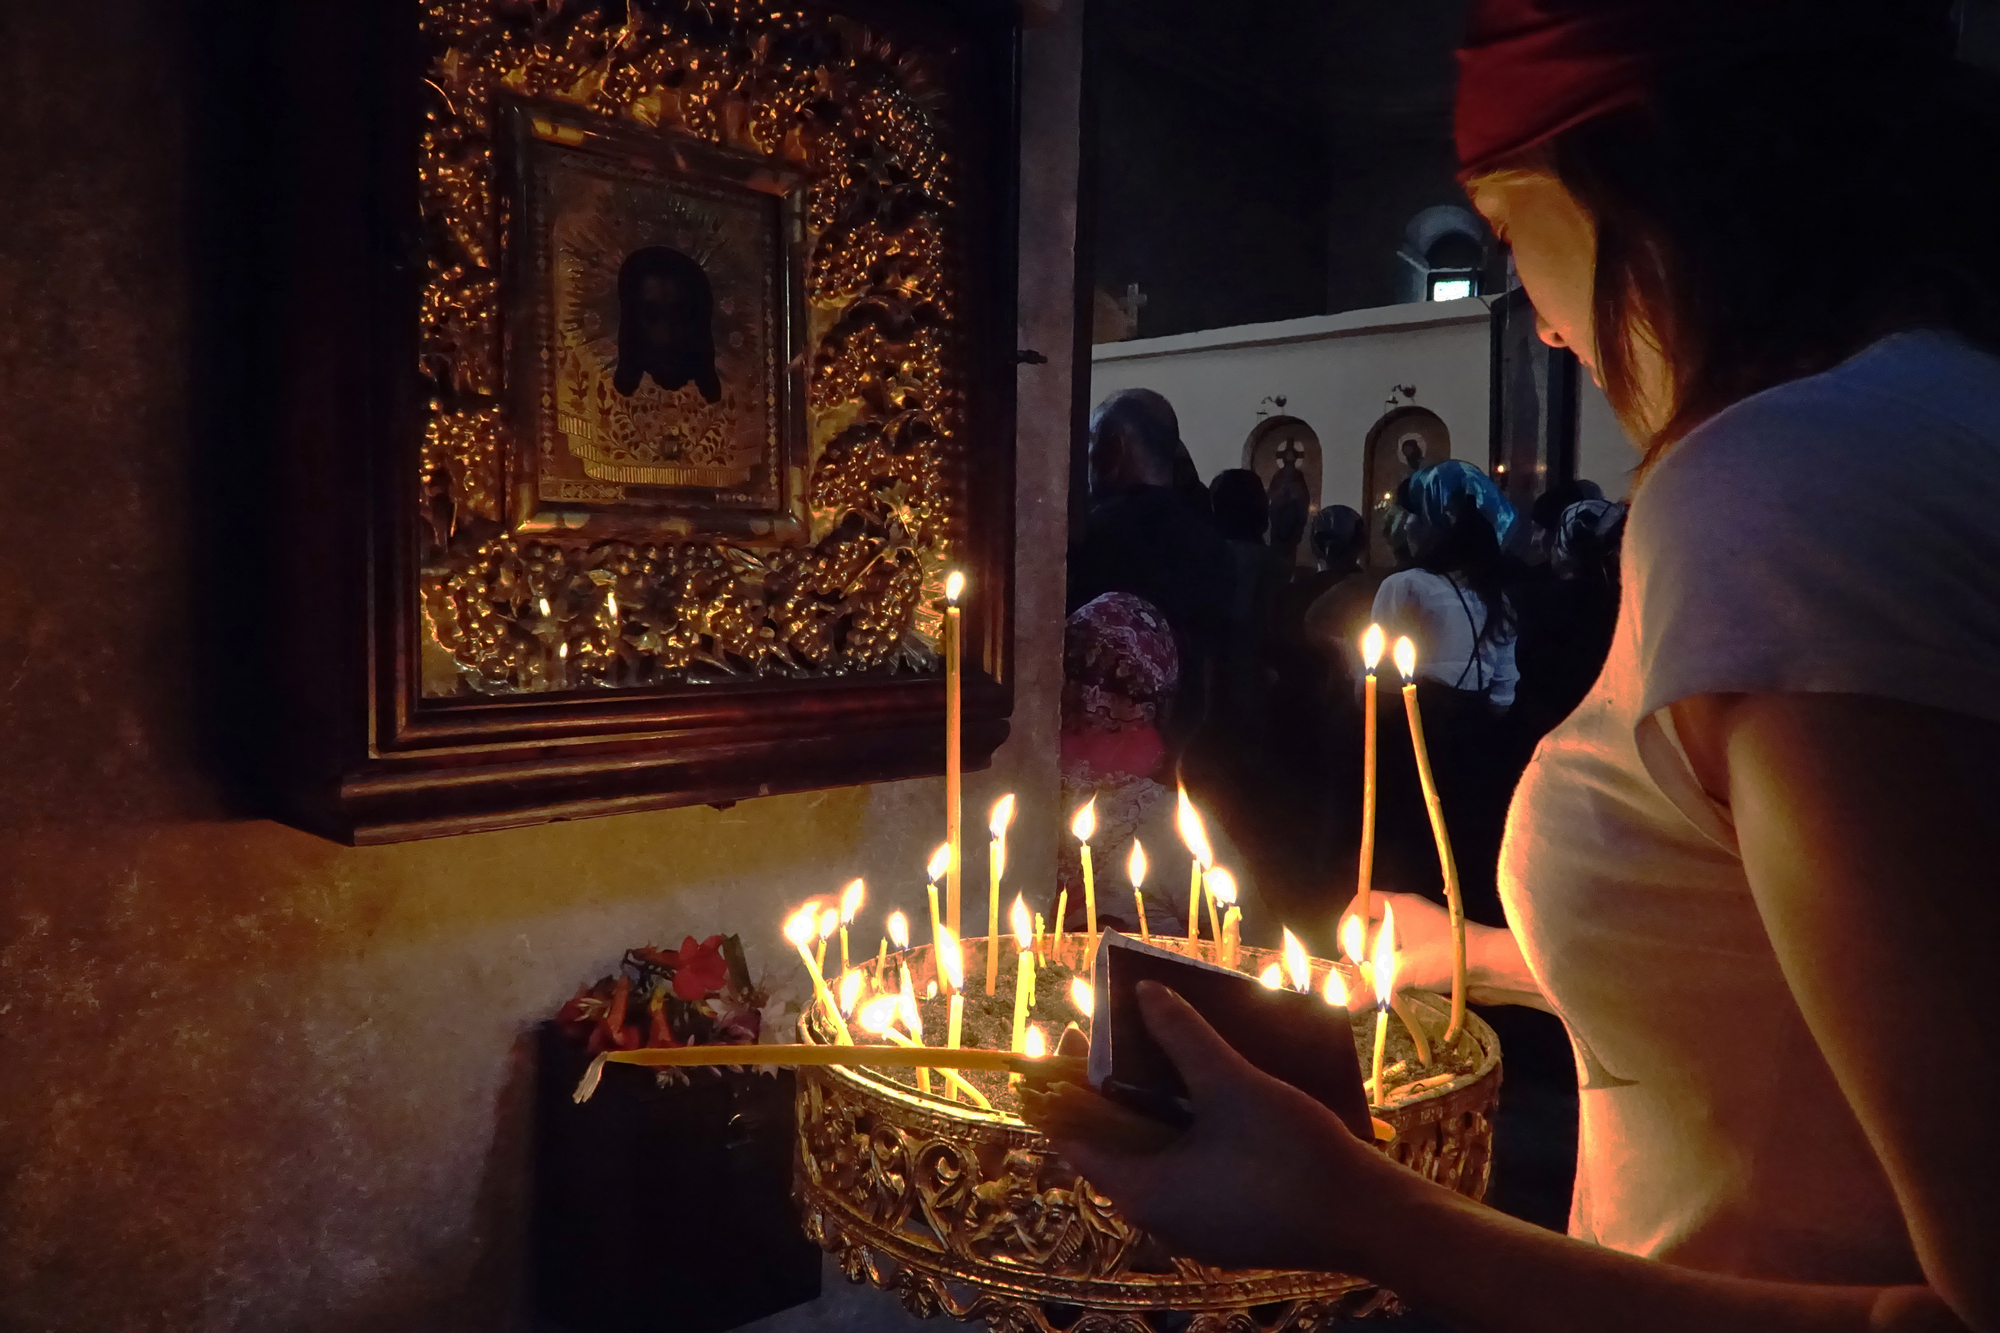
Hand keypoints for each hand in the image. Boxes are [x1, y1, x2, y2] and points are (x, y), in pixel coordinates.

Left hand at [1041, 982, 1412, 1274]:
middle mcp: (1158, 1220)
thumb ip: (1183, 1038)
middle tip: (1121, 1035)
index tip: (1074, 1036)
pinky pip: (1187, 1175)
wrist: (1367, 1219)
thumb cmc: (1292, 1155)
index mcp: (1142, 1194)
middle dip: (1114, 1089)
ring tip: (1163, 1056)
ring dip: (1153, 1110)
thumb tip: (1145, 994)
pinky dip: (1184, 1135)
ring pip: (1155, 1160)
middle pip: (1115, 1146)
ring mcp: (1194, 1229)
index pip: (1075, 1138)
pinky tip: (1207, 1099)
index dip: (1066, 1084)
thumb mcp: (1232, 1085)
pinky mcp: (1227, 1227)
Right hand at [1340, 892, 1455, 994]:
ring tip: (1368, 992)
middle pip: (1374, 933)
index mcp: (1400, 908)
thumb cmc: (1446, 956)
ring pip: (1391, 952)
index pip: (1364, 904)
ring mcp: (1423, 939)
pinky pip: (1406, 966)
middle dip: (1361, 956)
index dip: (1349, 923)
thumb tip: (1347, 1004)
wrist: (1495, 968)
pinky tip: (1389, 997)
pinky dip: (1395, 979)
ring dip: (1378, 971)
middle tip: (1352, 980)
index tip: (1344, 949)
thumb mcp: (1404, 971)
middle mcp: (1410, 919)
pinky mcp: (1434, 959)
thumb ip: (1374, 987)